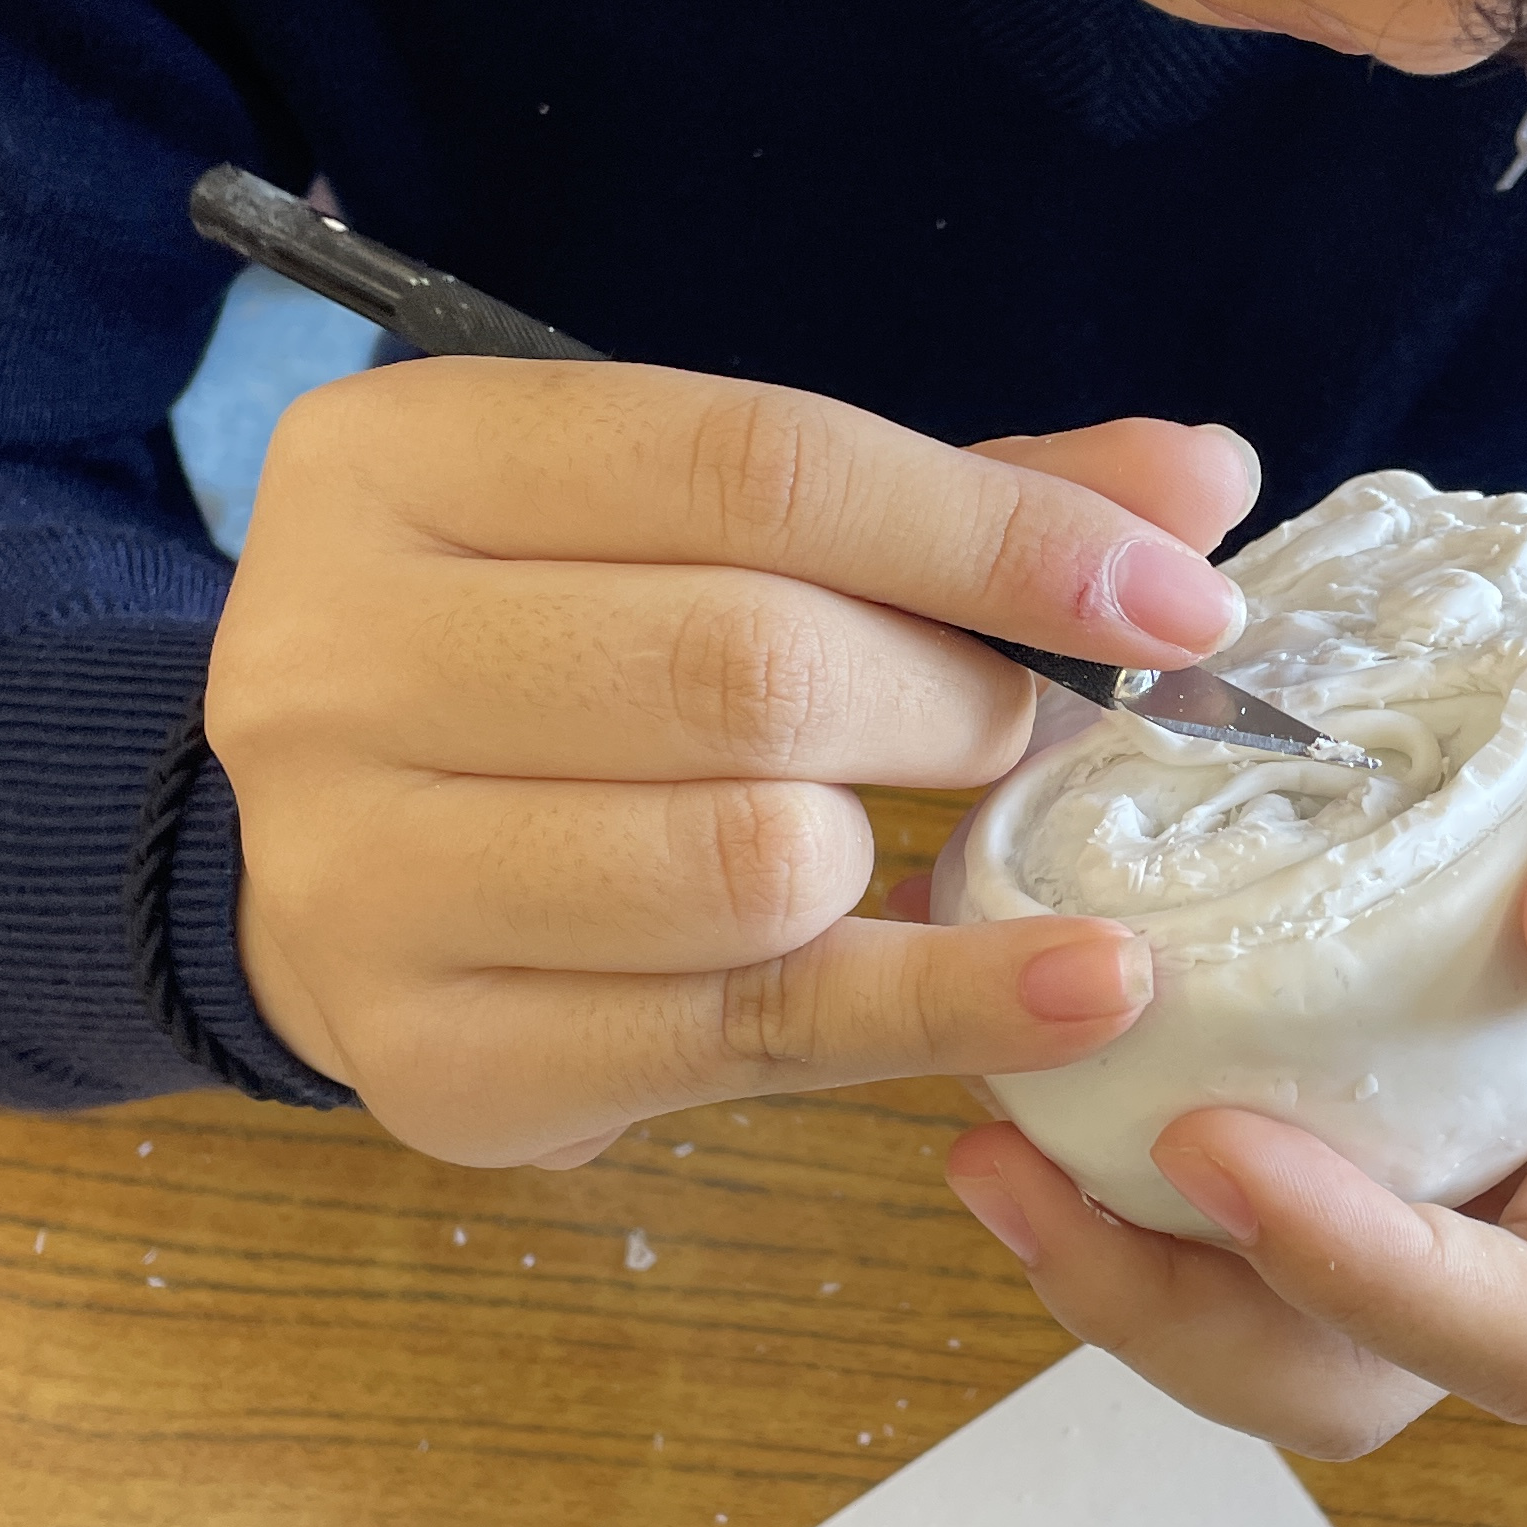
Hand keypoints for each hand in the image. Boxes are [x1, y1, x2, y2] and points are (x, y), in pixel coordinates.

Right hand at [206, 361, 1259, 1165]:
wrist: (332, 874)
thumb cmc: (556, 667)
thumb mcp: (699, 530)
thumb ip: (937, 497)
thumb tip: (1195, 480)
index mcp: (399, 463)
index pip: (751, 465)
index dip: (991, 530)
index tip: (1178, 593)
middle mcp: (331, 657)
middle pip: (754, 666)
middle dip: (956, 700)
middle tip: (1028, 728)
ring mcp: (357, 876)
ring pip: (750, 865)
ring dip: (904, 856)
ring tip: (923, 838)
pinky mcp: (435, 1064)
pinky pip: (752, 1037)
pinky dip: (943, 1009)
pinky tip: (1070, 983)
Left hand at [940, 471, 1526, 1457]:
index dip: (1375, 1282)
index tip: (1211, 1139)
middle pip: (1375, 1376)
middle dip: (1183, 1318)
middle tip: (1011, 1164)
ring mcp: (1461, 1135)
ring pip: (1274, 1317)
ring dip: (1115, 1266)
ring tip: (981, 1133)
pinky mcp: (1366, 1071)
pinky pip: (1230, 1187)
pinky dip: (1105, 1154)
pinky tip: (1010, 1030)